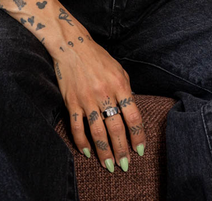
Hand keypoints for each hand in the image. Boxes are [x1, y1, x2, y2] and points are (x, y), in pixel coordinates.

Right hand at [53, 27, 145, 172]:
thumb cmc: (98, 58)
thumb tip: (130, 114)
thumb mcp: (119, 70)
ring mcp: (87, 99)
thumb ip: (125, 91)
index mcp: (120, 85)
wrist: (72, 46)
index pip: (133, 117)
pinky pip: (77, 127)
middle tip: (125, 165)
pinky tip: (86, 153)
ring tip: (109, 166)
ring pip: (97, 132)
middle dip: (122, 150)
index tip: (140, 150)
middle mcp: (104, 94)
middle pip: (116, 129)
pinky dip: (81, 142)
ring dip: (104, 152)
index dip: (137, 136)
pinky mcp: (72, 102)